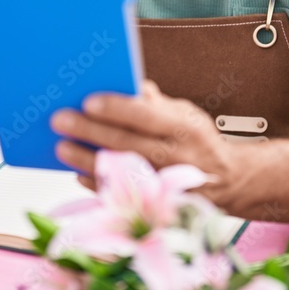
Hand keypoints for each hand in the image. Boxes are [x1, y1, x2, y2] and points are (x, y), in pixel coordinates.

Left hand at [49, 81, 239, 207]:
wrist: (226, 180)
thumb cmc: (197, 141)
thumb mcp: (185, 113)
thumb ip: (155, 102)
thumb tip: (127, 84)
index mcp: (185, 129)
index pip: (146, 116)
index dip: (116, 108)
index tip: (88, 101)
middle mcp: (177, 158)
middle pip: (127, 143)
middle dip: (90, 131)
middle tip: (61, 120)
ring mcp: (167, 185)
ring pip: (120, 171)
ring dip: (87, 159)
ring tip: (62, 147)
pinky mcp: (158, 206)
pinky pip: (122, 197)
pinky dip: (98, 184)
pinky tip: (79, 172)